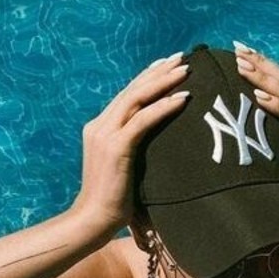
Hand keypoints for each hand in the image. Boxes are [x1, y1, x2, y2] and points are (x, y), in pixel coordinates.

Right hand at [71, 53, 190, 237]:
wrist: (92, 219)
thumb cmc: (111, 200)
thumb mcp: (122, 166)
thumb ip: (131, 148)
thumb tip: (155, 143)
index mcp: (99, 127)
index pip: (126, 94)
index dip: (147, 76)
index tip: (168, 64)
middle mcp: (99, 125)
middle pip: (133, 89)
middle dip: (158, 71)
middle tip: (181, 58)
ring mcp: (105, 135)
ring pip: (137, 98)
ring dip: (163, 82)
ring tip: (185, 71)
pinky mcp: (116, 148)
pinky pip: (143, 120)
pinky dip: (164, 107)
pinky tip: (182, 99)